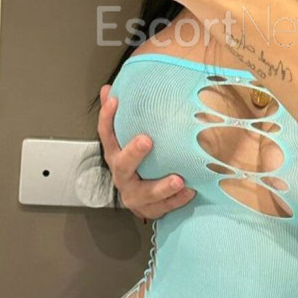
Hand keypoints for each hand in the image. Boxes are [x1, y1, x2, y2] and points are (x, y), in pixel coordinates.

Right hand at [97, 84, 195, 221]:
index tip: (115, 100)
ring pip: (145, 193)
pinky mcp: (148, 210)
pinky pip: (162, 208)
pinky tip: (190, 191)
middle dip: (133, 153)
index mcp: (115, 155)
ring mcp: (134, 195)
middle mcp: (121, 175)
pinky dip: (176, 200)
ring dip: (162, 186)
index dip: (107, 117)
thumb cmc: (139, 163)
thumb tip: (110, 87)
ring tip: (178, 179)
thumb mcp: (130, 137)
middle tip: (146, 140)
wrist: (142, 200)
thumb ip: (125, 114)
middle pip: (122, 165)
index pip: (106, 134)